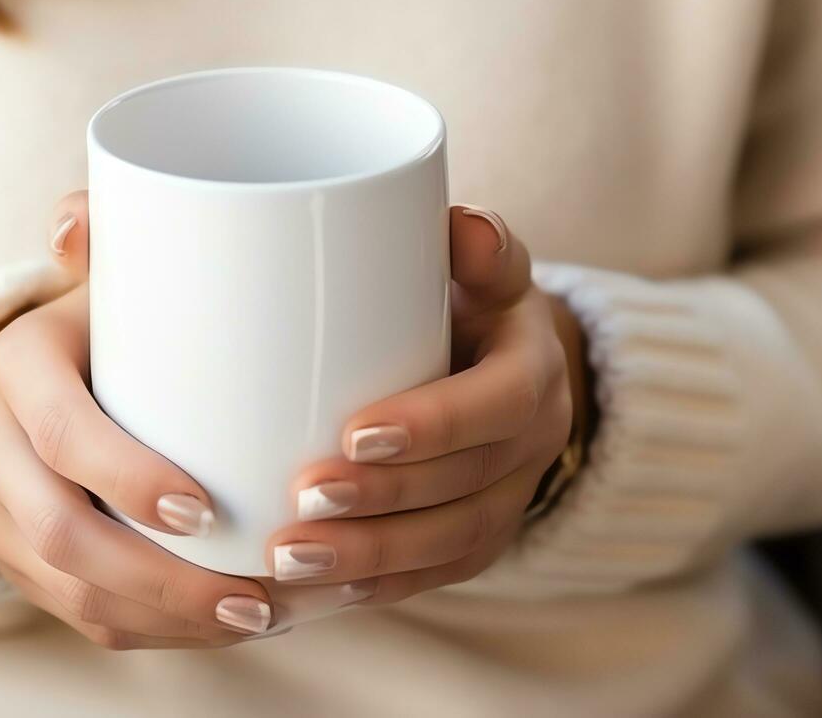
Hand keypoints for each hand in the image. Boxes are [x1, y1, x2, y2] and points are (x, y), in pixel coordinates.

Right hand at [0, 192, 276, 647]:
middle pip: (63, 536)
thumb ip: (103, 240)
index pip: (63, 434)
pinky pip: (77, 616)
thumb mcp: (98, 278)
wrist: (15, 379)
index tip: (209, 509)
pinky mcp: (14, 561)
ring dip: (166, 618)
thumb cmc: (90, 323)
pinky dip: (151, 631)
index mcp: (14, 368)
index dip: (130, 478)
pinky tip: (220, 628)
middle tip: (257, 593)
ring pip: (71, 592)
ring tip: (257, 617)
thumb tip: (75, 217)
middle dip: (163, 579)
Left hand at [267, 207, 581, 599]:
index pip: (495, 407)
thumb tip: (463, 226)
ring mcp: (509, 500)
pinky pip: (433, 576)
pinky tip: (310, 594)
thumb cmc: (472, 302)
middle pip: (465, 490)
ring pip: (448, 547)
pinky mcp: (478, 537)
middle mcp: (533, 444)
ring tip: (288, 559)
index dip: (434, 427)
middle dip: (383, 503)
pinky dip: (373, 589)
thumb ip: (478, 249)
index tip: (354, 433)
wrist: (504, 360)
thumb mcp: (484, 269)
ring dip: (368, 560)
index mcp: (533, 371)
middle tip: (301, 501)